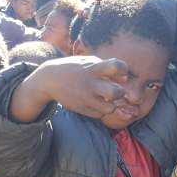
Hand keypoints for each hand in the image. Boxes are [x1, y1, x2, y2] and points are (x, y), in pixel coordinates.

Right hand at [13, 56, 128, 122]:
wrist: (50, 80)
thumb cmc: (74, 69)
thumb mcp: (89, 62)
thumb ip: (108, 68)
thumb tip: (126, 79)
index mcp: (93, 68)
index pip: (116, 66)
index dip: (123, 69)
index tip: (120, 72)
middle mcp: (90, 84)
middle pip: (115, 93)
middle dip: (120, 92)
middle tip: (115, 90)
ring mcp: (85, 98)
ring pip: (110, 108)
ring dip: (111, 104)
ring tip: (105, 98)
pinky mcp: (82, 109)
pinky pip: (100, 114)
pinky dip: (101, 110)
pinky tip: (95, 102)